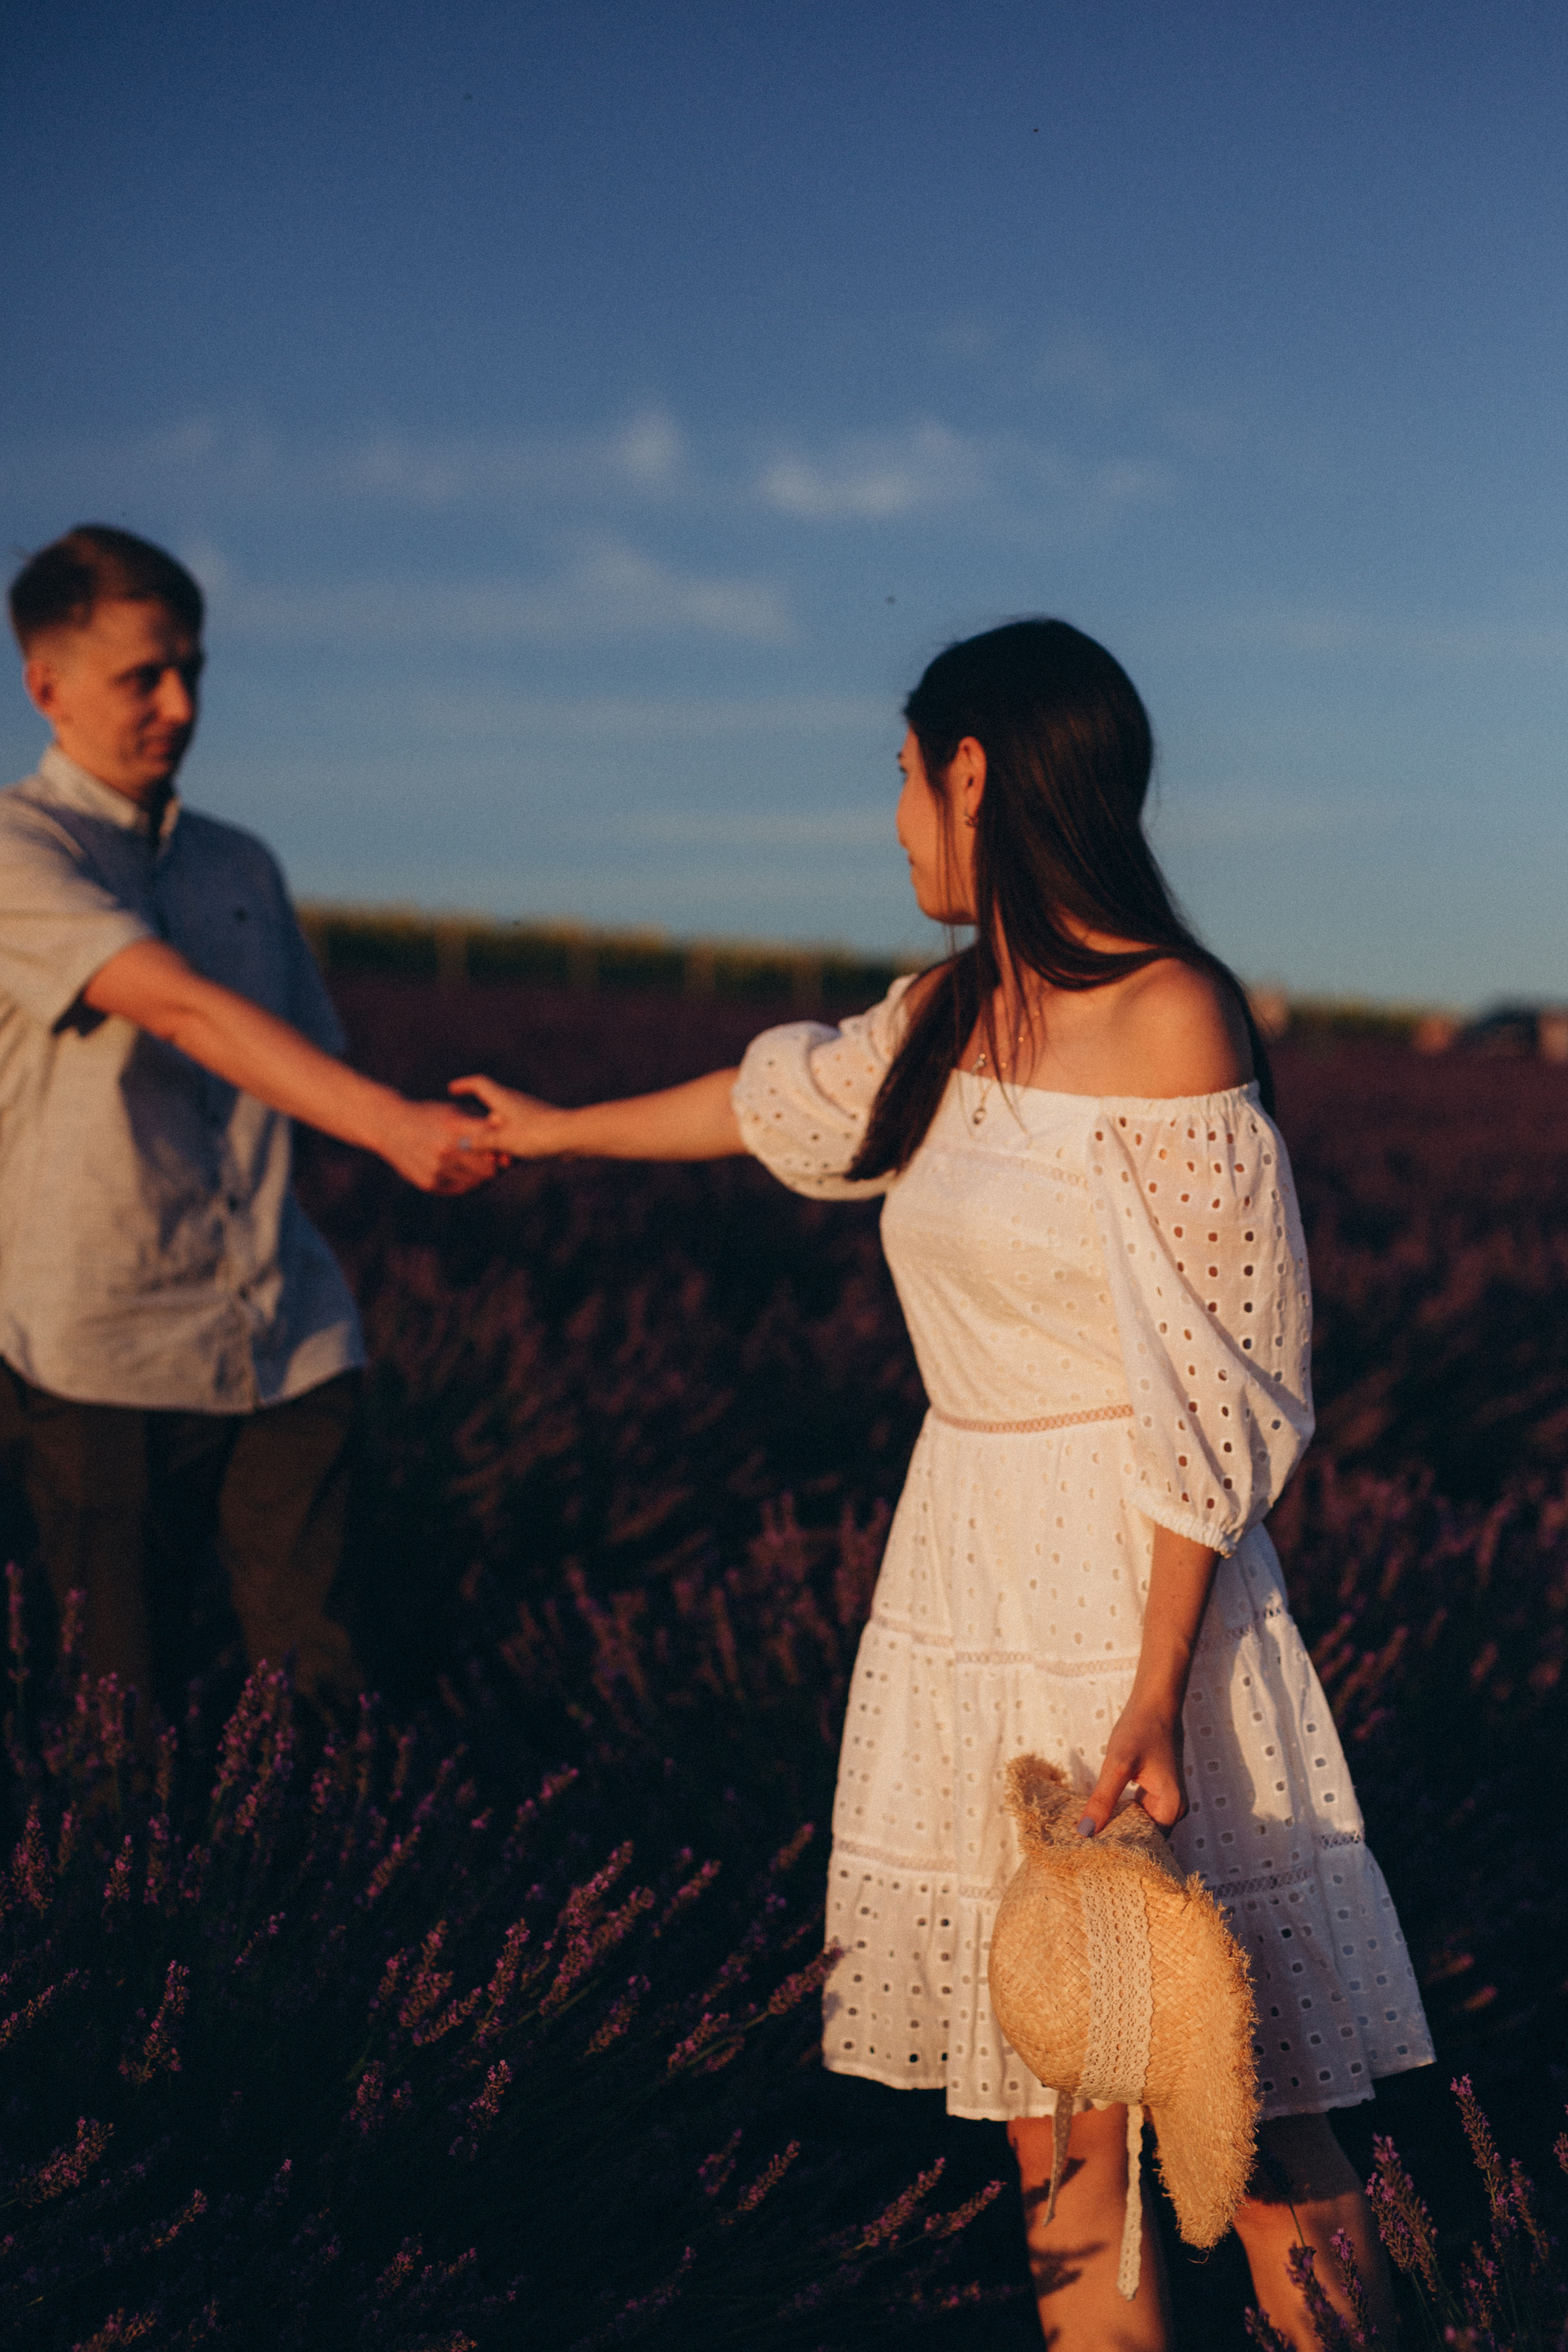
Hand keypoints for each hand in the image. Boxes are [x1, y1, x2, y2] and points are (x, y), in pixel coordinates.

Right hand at [381, 1099, 507, 1192]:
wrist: (390, 1126)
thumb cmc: (428, 1115)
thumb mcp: (453, 1110)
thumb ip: (479, 1121)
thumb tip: (507, 1127)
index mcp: (454, 1127)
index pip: (492, 1144)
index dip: (503, 1149)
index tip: (506, 1149)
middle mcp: (445, 1149)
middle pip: (489, 1168)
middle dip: (497, 1166)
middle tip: (500, 1163)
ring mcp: (436, 1168)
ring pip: (477, 1182)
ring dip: (484, 1177)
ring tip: (484, 1169)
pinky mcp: (429, 1183)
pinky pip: (461, 1189)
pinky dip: (469, 1184)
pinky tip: (469, 1175)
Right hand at [448, 1074, 568, 1158]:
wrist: (573, 1137)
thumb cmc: (537, 1134)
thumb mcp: (504, 1140)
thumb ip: (483, 1141)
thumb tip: (463, 1143)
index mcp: (503, 1099)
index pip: (479, 1085)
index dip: (464, 1085)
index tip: (452, 1089)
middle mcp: (515, 1103)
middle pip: (491, 1108)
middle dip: (480, 1124)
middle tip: (470, 1136)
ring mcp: (528, 1114)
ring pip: (504, 1125)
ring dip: (496, 1139)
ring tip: (492, 1155)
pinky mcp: (539, 1126)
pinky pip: (517, 1134)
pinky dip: (510, 1145)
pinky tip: (510, 1161)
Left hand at [1076, 1691, 1187, 1836]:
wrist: (1155, 1703)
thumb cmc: (1140, 1729)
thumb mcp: (1117, 1765)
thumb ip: (1103, 1800)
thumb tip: (1085, 1832)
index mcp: (1171, 1808)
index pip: (1144, 1846)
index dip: (1118, 1850)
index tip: (1090, 1855)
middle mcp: (1174, 1810)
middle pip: (1143, 1838)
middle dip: (1116, 1841)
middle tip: (1084, 1848)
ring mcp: (1167, 1801)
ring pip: (1139, 1826)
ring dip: (1116, 1828)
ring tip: (1087, 1835)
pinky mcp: (1158, 1792)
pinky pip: (1138, 1813)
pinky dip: (1120, 1815)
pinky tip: (1100, 1815)